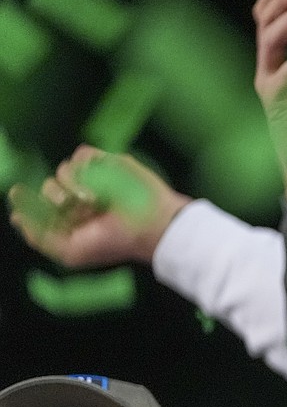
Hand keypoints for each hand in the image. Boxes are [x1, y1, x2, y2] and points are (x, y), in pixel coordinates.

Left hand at [8, 145, 191, 267]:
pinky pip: (83, 154)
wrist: (151, 227)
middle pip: (49, 186)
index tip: (17, 194)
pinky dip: (85, 164)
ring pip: (63, 169)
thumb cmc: (115, 244)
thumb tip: (16, 217)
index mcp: (70, 218)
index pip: (39, 204)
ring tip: (94, 201)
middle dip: (56, 197)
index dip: (27, 200)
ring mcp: (94, 179)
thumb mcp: (71, 252)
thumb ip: (40, 238)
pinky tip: (97, 182)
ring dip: (73, 184)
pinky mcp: (109, 164)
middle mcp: (79, 197)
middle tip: (79, 210)